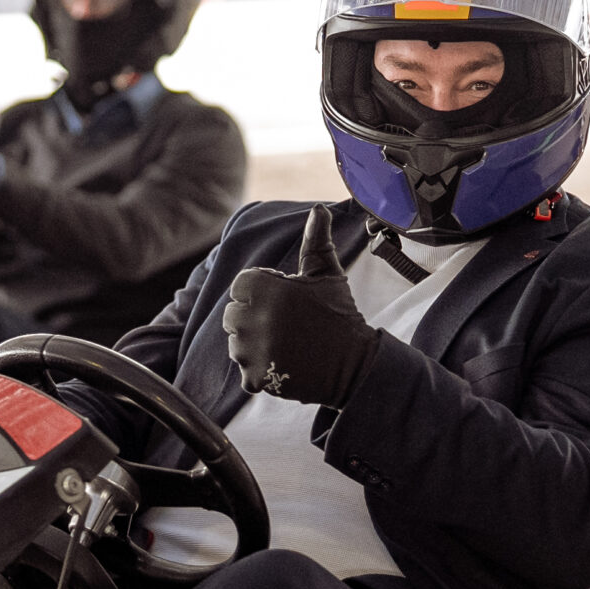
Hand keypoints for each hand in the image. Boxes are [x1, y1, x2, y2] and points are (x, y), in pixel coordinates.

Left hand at [223, 206, 379, 407]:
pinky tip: (285, 367)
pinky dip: (262, 374)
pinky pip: (247, 373)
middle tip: (288, 328)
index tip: (289, 303)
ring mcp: (250, 351)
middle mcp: (249, 318)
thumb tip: (319, 210)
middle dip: (256, 320)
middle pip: (234, 316)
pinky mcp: (255, 378)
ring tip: (288, 347)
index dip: (265, 293)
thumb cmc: (339, 315)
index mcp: (260, 287)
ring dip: (256, 347)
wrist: (355, 364)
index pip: (242, 287)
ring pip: (238, 346)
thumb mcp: (328, 274)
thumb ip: (316, 241)